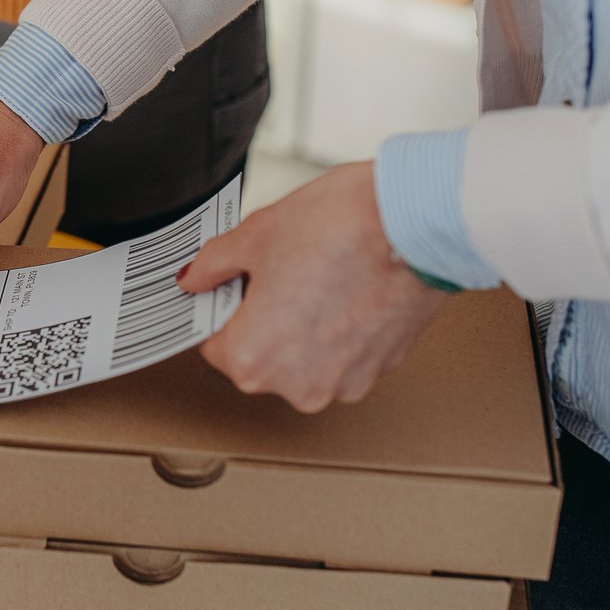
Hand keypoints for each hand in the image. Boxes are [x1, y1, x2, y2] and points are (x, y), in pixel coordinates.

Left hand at [178, 162, 448, 411]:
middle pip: (260, 356)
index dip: (225, 305)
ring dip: (304, 327)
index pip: (215, 344)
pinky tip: (349, 289)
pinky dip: (341, 328)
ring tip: (321, 277)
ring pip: (303, 358)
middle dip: (265, 318)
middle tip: (285, 271)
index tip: (240, 281)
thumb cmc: (338, 228)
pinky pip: (343, 355)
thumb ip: (213, 266)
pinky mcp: (379, 371)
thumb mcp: (255, 236)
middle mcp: (297, 386)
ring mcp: (343, 383)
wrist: (415, 223)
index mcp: (253, 359)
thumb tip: (194, 279)